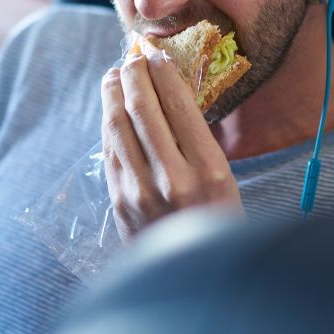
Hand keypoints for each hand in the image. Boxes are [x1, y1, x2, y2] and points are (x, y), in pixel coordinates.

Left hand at [100, 49, 242, 242]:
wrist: (193, 278)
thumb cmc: (216, 222)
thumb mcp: (225, 182)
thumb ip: (199, 143)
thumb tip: (170, 93)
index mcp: (209, 171)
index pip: (178, 106)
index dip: (162, 74)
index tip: (156, 56)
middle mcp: (173, 180)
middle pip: (143, 110)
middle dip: (134, 77)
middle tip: (132, 58)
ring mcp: (141, 192)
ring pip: (118, 127)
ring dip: (113, 95)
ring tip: (114, 76)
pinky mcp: (119, 202)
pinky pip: (110, 151)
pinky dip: (108, 123)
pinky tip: (110, 110)